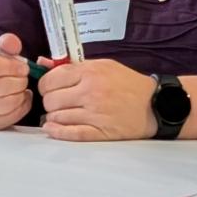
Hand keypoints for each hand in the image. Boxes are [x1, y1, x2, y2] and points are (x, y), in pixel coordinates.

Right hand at [0, 33, 30, 129]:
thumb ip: (4, 46)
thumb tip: (13, 43)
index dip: (11, 66)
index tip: (22, 66)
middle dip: (18, 81)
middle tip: (24, 76)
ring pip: (4, 105)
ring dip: (20, 95)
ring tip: (21, 87)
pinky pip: (9, 118)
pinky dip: (21, 107)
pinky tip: (21, 97)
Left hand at [37, 58, 156, 140]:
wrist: (154, 103)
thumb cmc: (126, 82)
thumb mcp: (101, 65)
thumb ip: (71, 65)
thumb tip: (42, 63)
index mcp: (89, 73)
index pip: (50, 80)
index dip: (44, 85)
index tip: (48, 88)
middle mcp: (90, 93)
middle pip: (50, 100)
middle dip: (49, 101)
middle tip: (57, 101)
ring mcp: (95, 114)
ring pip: (57, 117)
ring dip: (54, 117)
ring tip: (62, 113)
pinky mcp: (101, 132)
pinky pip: (72, 133)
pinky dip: (58, 132)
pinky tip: (52, 128)